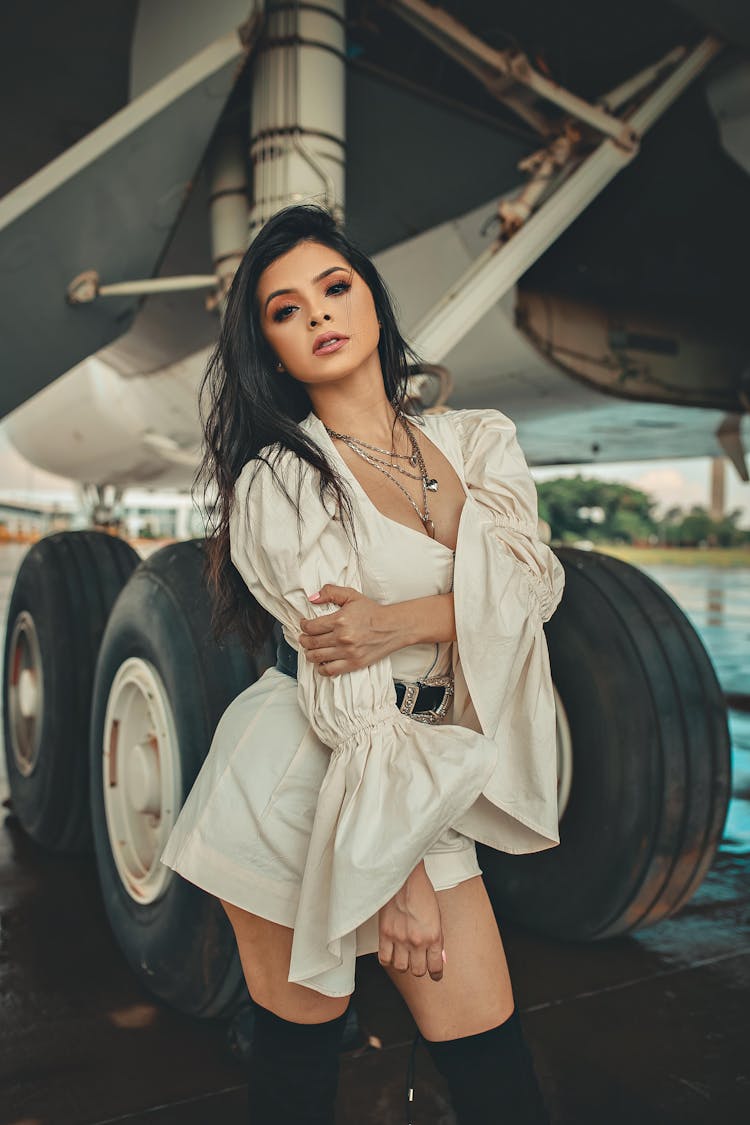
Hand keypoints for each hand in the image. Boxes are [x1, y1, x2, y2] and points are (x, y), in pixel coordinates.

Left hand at [298, 584, 404, 676]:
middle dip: (303, 640)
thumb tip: (312, 598)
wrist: (393, 627)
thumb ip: (331, 592)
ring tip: (310, 650)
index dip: (303, 626)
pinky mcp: (354, 664)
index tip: (304, 625)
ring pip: (317, 657)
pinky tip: (322, 663)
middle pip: (311, 643)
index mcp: (340, 620)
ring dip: (309, 654)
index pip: (311, 627)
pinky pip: (330, 670)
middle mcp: (342, 637)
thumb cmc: (372, 612)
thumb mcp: (352, 596)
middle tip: (304, 638)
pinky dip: (321, 668)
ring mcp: (348, 652)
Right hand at [378, 860, 444, 981]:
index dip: (436, 974)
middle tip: (418, 963)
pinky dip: (388, 960)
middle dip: (419, 969)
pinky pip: (385, 959)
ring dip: (403, 965)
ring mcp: (400, 938)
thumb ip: (437, 938)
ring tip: (404, 958)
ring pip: (401, 968)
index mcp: (434, 935)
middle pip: (418, 971)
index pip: (436, 966)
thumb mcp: (436, 915)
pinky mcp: (385, 933)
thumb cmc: (421, 891)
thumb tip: (440, 956)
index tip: (435, 974)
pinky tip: (391, 954)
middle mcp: (417, 940)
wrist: (403, 876)